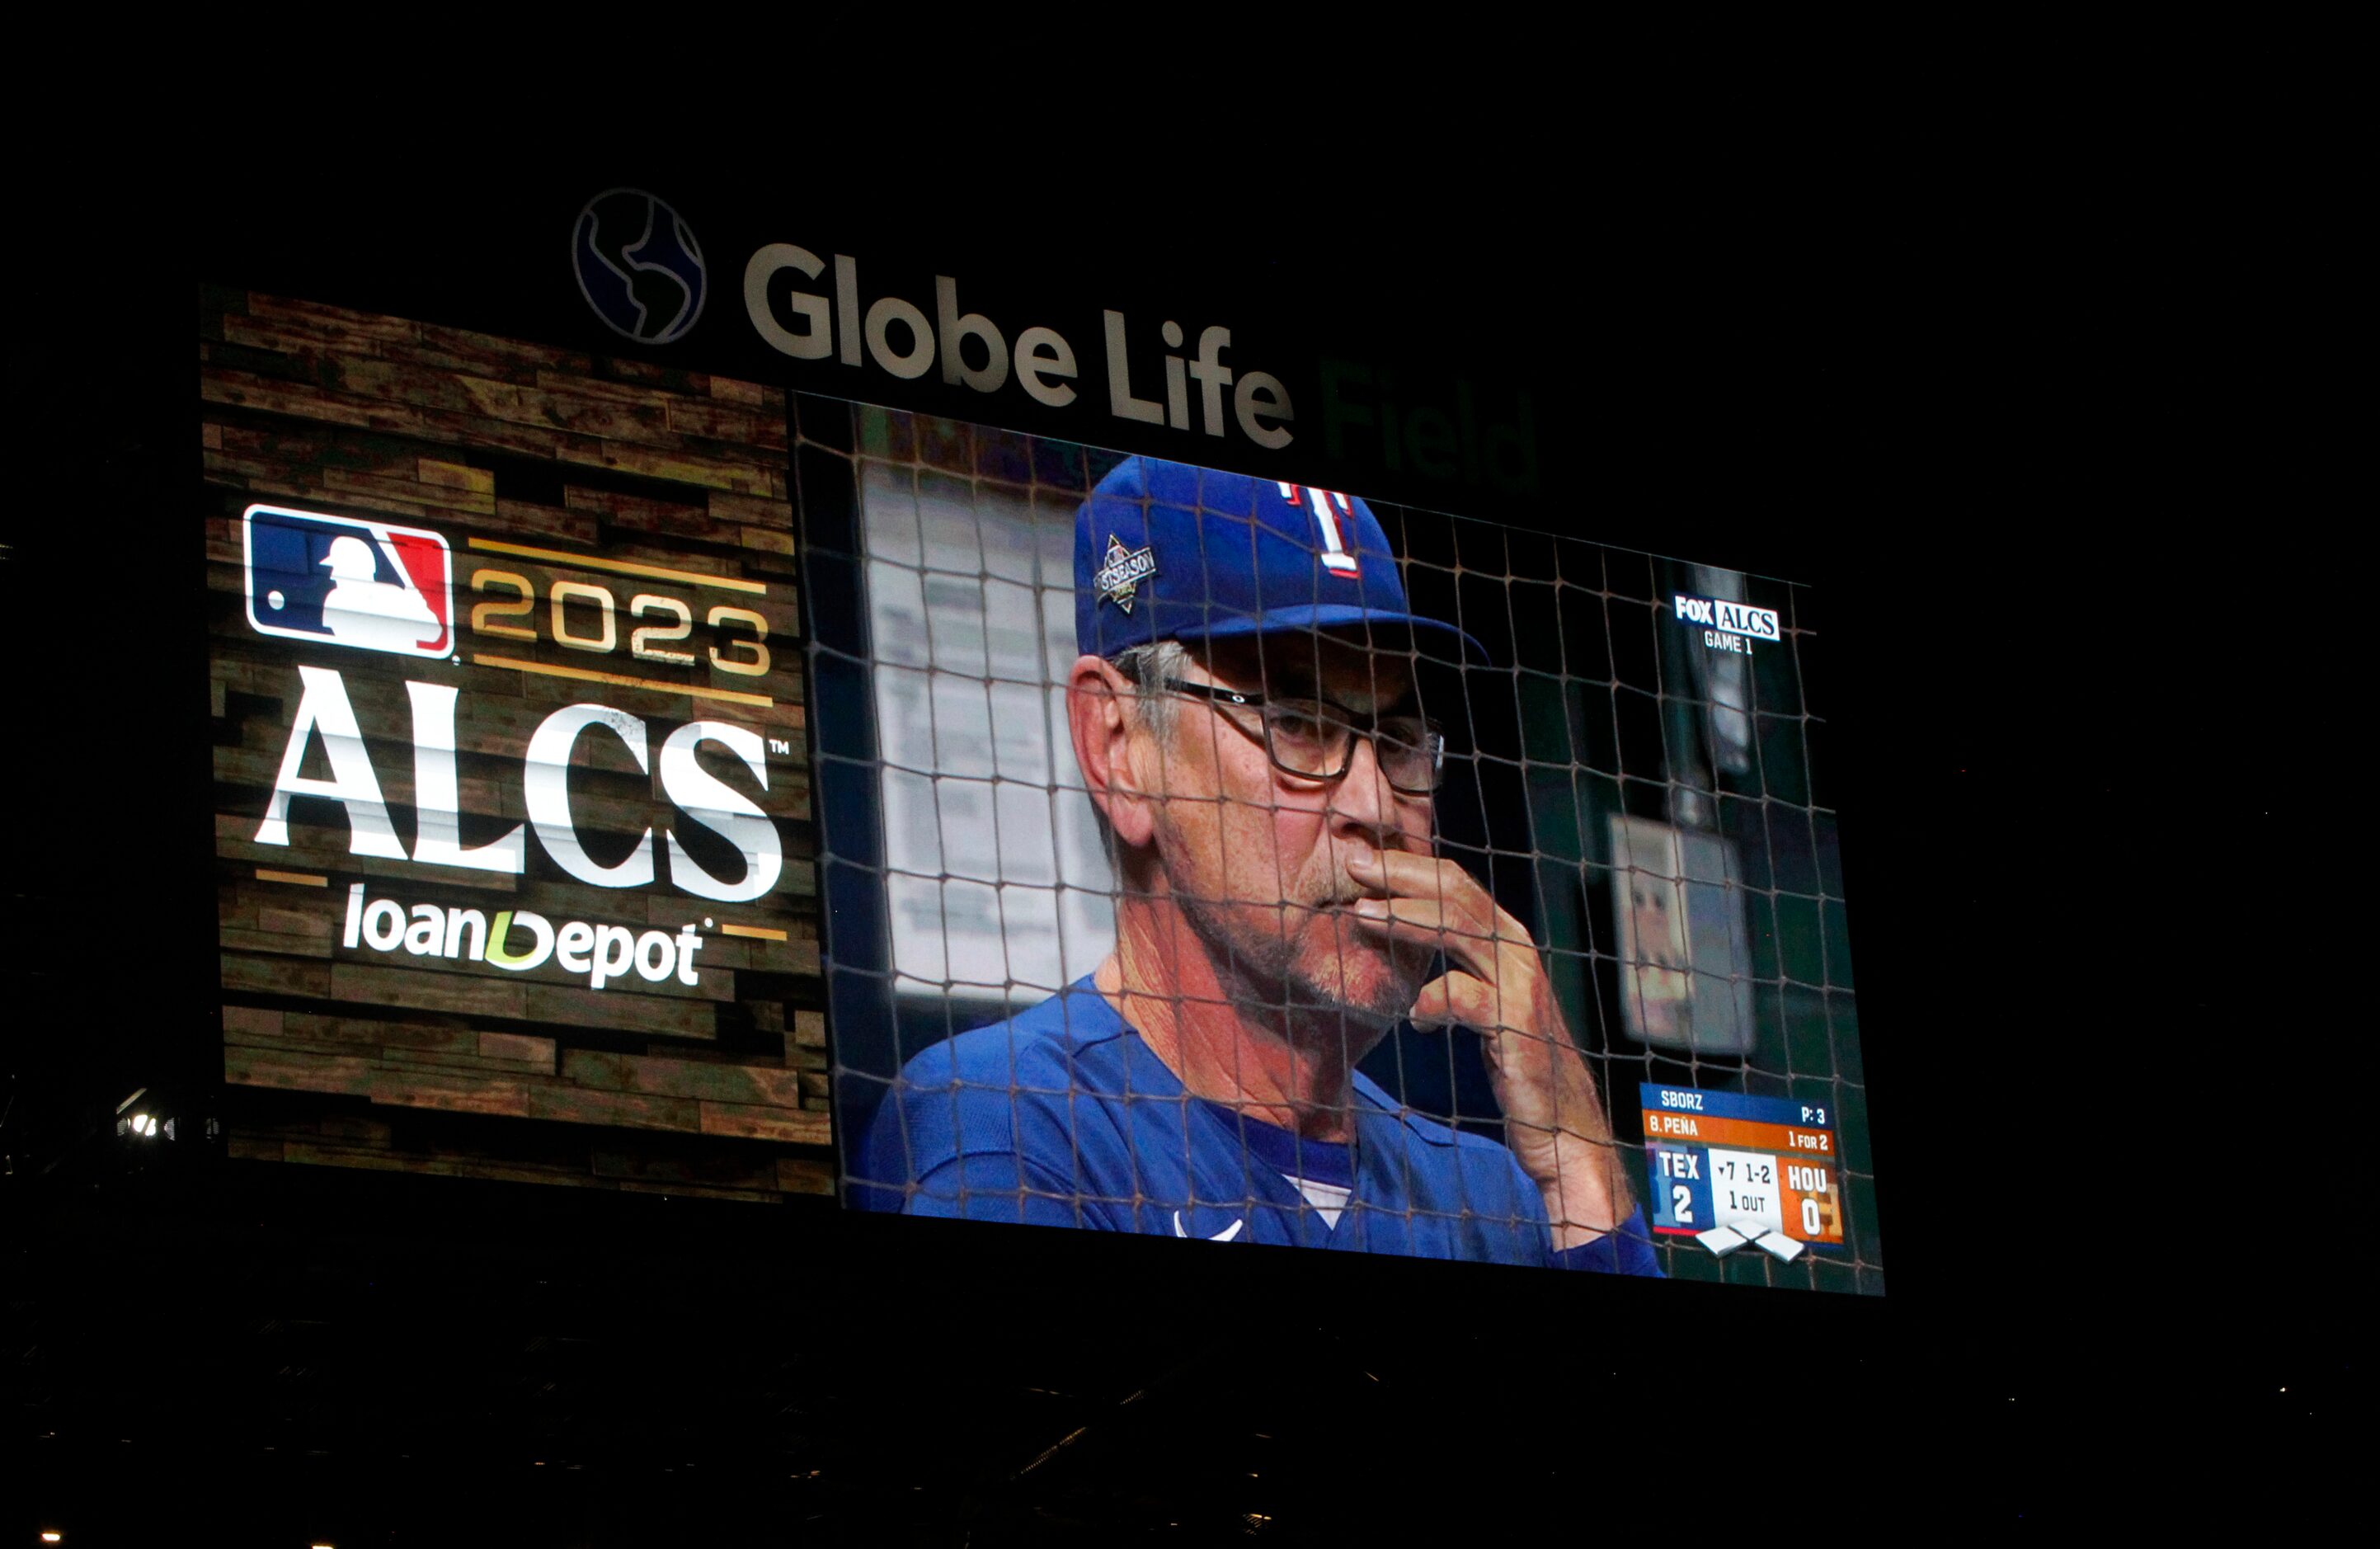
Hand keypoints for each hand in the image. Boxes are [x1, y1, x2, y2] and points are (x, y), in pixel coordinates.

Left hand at [1345, 849, 1632, 1248]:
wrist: (1563, 1127)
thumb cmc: (1519, 1067)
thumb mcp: (1486, 1008)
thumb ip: (1459, 974)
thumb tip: (1406, 950)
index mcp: (1508, 942)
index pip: (1458, 885)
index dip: (1409, 868)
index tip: (1363, 859)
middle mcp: (1520, 953)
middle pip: (1459, 893)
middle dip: (1404, 875)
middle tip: (1355, 864)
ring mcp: (1522, 986)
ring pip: (1462, 930)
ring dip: (1408, 918)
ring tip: (1362, 914)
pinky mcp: (1517, 1025)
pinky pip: (1465, 996)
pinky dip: (1432, 1000)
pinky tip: (1416, 1017)